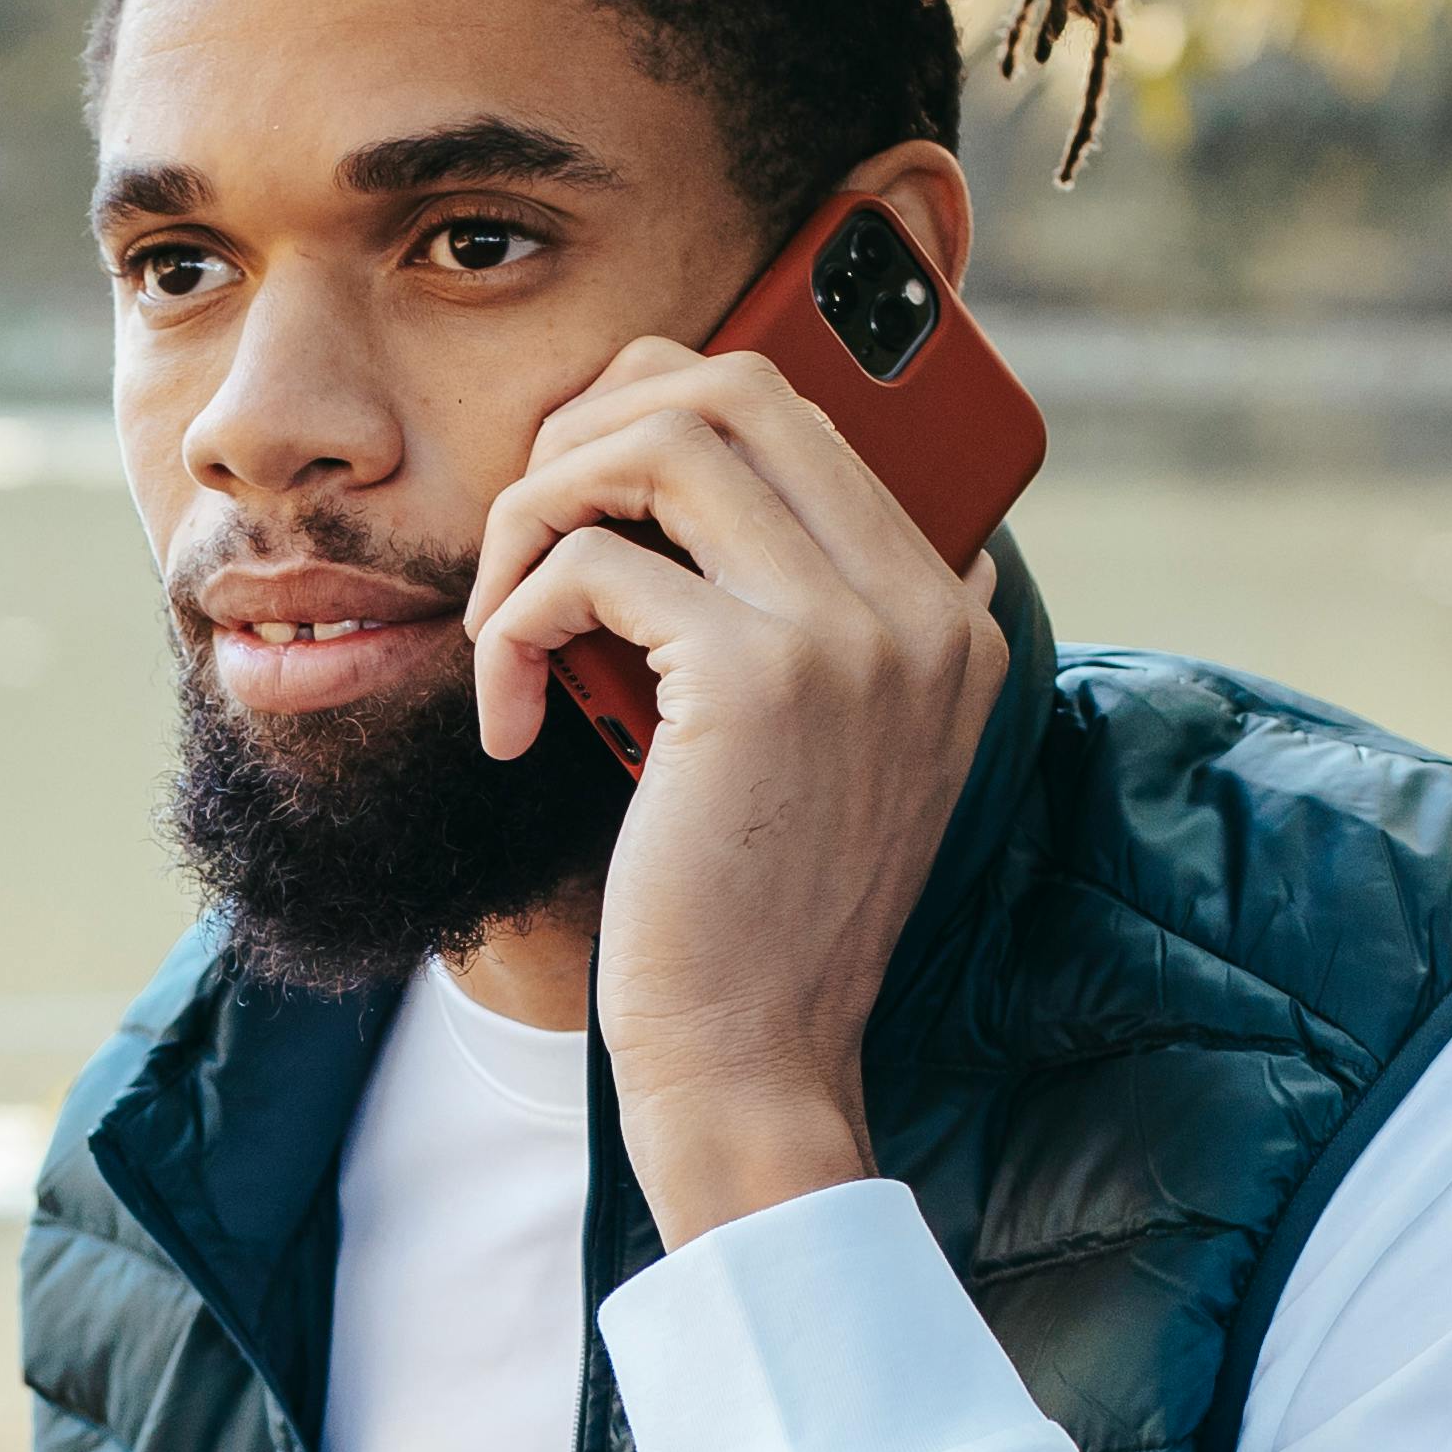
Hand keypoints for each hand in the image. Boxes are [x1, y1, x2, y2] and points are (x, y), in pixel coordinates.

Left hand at [463, 336, 1006, 1243]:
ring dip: (542, 508)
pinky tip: (508, 718)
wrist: (756, 1066)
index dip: (659, 425)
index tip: (584, 509)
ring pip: (661, 438)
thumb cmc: (752, 921)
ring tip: (503, 616)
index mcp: (948, 615)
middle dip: (592, 434)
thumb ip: (805, 634)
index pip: (802, 414)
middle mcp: (923, 603)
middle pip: (735, 385)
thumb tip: (710, 511)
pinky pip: (591, 563)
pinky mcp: (758, 678)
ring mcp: (853, 631)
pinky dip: (512, 622)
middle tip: (525, 540)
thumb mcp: (811, 759)